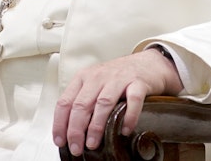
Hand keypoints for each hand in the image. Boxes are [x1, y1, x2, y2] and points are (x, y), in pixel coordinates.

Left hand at [53, 48, 183, 155]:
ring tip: (93, 143)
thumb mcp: (96, 83)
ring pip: (103, 103)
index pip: (65, 102)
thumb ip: (84, 101)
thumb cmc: (120, 77)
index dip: (60, 124)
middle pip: (82, 105)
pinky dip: (128, 117)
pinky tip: (125, 130)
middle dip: (76, 130)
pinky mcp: (139, 82)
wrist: (150, 63)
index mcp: (85, 77)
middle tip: (76, 147)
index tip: (60, 141)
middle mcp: (100, 76)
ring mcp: (120, 78)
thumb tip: (70, 132)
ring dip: (96, 126)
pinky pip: (133, 101)